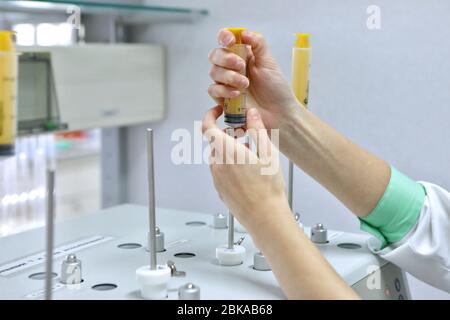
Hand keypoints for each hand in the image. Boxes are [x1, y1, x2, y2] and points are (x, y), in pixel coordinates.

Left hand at [202, 105, 289, 234]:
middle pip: (216, 142)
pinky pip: (220, 171)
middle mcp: (217, 165)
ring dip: (230, 151)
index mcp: (227, 153)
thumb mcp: (268, 154)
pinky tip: (247, 173)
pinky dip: (229, 165)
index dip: (210, 116)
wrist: (265, 218)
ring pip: (218, 157)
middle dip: (228, 135)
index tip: (219, 112)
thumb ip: (257, 130)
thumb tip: (251, 113)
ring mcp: (217, 179)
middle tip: (246, 137)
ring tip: (251, 157)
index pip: (207, 128)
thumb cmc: (268, 188)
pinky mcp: (220, 190)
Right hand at [208, 29, 299, 129]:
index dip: (224, 37)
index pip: (226, 40)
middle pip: (215, 55)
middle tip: (241, 66)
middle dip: (226, 58)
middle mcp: (232, 67)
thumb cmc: (276, 89)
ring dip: (229, 76)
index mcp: (243, 55)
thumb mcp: (269, 63)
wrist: (279, 113)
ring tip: (245, 84)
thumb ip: (258, 45)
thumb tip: (244, 33)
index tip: (230, 40)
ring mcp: (226, 82)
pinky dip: (224, 90)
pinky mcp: (223, 98)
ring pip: (214, 72)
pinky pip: (214, 90)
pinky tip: (237, 94)